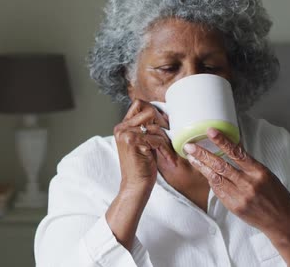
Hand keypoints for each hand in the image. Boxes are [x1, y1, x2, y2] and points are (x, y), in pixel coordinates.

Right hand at [107, 99, 178, 250]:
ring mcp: (125, 134)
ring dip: (166, 140)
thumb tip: (163, 114)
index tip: (163, 125)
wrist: (135, 186)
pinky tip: (169, 160)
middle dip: (162, 124)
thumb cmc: (142, 166)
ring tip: (169, 152)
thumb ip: (146, 128)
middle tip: (168, 139)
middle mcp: (121, 128)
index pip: (139, 103)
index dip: (154, 111)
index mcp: (122, 126)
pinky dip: (166, 150)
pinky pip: (156, 139)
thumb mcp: (143, 143)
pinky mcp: (132, 142)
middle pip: (148, 110)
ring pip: (155, 126)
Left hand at [184, 128, 289, 265]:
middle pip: (221, 165)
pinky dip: (211, 181)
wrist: (282, 221)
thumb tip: (230, 151)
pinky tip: (204, 173)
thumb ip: (248, 165)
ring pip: (215, 178)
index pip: (237, 153)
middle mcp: (248, 183)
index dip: (222, 141)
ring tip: (192, 158)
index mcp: (259, 172)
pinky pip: (218, 191)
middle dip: (203, 154)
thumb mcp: (267, 175)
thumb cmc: (276, 196)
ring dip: (202, 167)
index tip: (210, 131)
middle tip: (190, 146)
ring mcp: (240, 196)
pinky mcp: (234, 206)